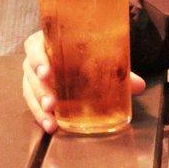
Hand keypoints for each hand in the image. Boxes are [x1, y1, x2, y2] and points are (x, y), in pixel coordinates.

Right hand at [21, 30, 146, 133]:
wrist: (76, 55)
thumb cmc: (82, 52)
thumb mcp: (97, 56)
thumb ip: (116, 70)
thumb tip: (138, 85)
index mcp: (47, 41)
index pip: (34, 46)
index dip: (37, 59)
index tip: (47, 72)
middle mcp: (36, 58)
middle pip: (29, 73)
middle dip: (40, 89)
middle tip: (52, 102)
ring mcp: (34, 76)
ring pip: (29, 90)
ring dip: (38, 106)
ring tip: (51, 119)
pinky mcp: (36, 92)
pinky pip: (33, 103)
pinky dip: (40, 115)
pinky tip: (49, 126)